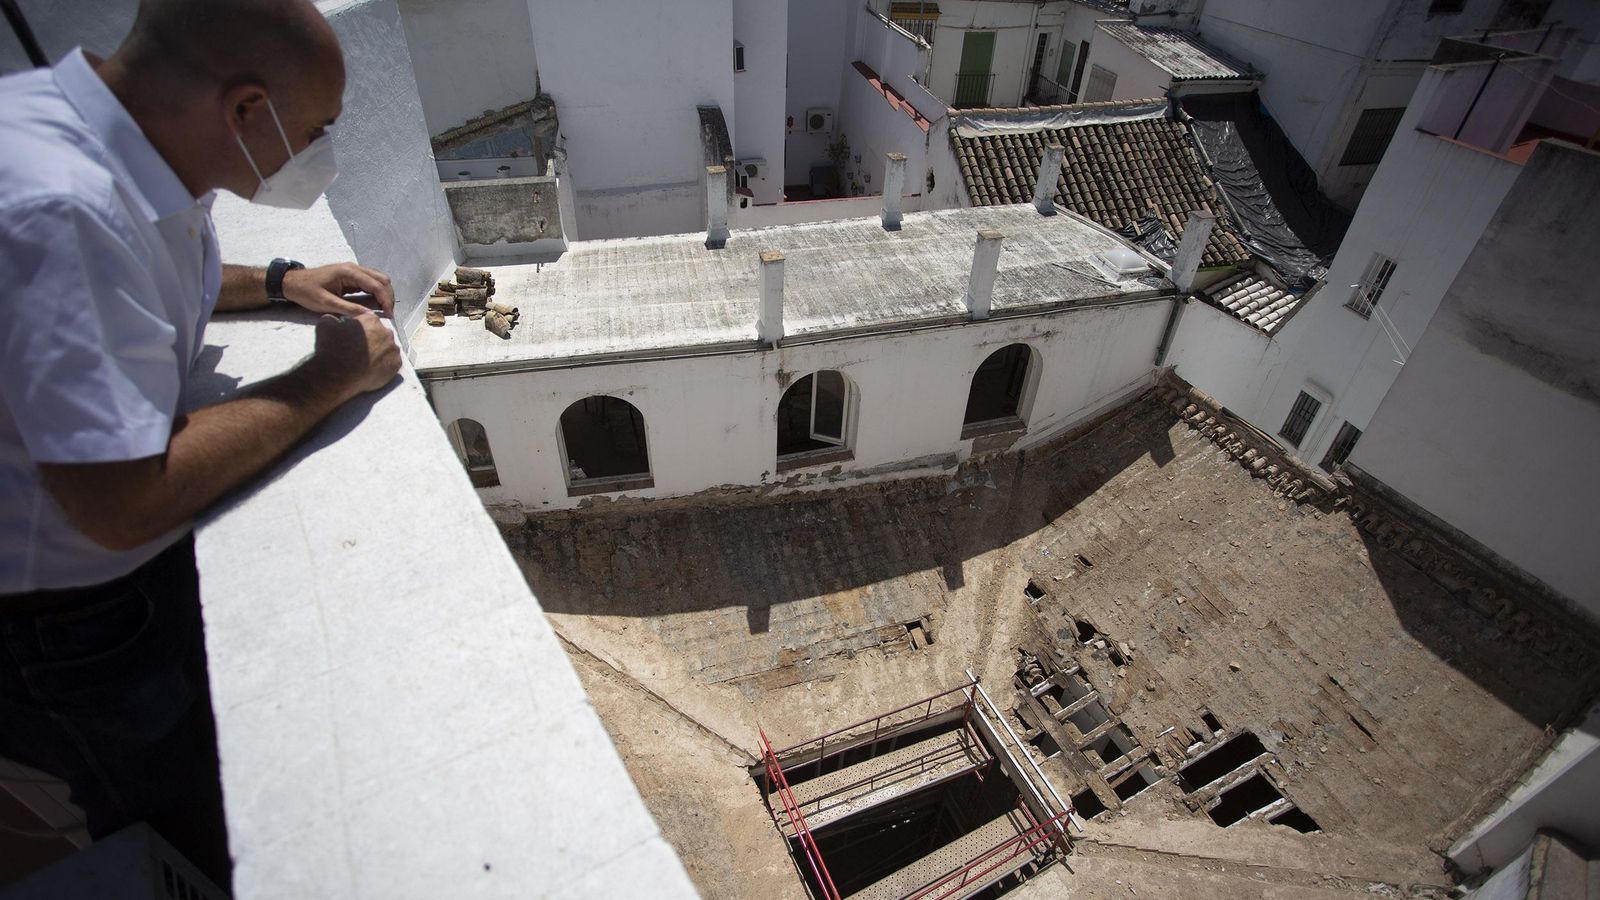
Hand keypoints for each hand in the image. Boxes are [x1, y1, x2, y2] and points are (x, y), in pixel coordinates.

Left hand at [281, 262, 395, 318]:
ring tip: (385, 310)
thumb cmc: (307, 292)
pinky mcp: (351, 276)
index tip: (390, 315)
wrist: (292, 283)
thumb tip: (370, 315)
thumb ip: (349, 309)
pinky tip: (377, 304)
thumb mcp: (327, 303)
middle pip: (382, 279)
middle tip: (390, 314)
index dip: (386, 300)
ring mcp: (353, 271)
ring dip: (385, 294)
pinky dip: (377, 292)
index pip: (376, 285)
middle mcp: (354, 268)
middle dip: (389, 296)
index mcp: (349, 272)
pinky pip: (371, 282)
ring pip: (378, 279)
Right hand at [307, 313, 401, 401]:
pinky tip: (373, 369)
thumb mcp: (326, 325)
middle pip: (380, 334)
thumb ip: (334, 319)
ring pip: (388, 349)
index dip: (360, 329)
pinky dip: (384, 365)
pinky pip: (392, 363)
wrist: (338, 375)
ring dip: (379, 353)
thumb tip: (335, 320)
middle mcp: (386, 332)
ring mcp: (393, 349)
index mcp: (371, 320)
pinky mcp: (396, 365)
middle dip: (372, 340)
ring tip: (366, 362)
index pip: (368, 321)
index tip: (353, 337)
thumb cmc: (332, 349)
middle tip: (360, 351)